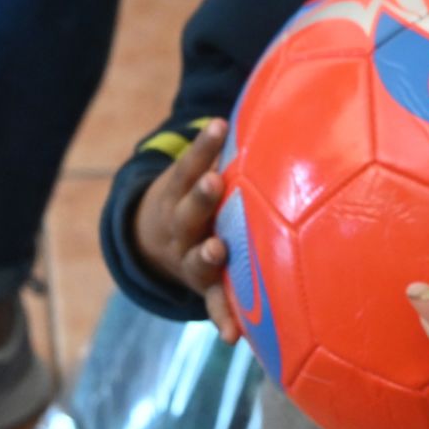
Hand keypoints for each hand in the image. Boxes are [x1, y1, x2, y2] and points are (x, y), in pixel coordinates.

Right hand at [132, 118, 240, 340]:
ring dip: (207, 254)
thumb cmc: (197, 196)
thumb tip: (276, 93)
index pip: (190, 162)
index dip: (204, 144)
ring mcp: (189, 257)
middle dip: (202, 195)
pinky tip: (234, 335)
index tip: (218, 125)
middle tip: (214, 182)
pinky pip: (213, 304)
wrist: (152, 242)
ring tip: (218, 250)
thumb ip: (228, 147)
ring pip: (197, 258)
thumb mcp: (199, 171)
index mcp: (181, 191)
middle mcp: (181, 224)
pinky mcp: (203, 287)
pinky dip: (223, 318)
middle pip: (190, 208)